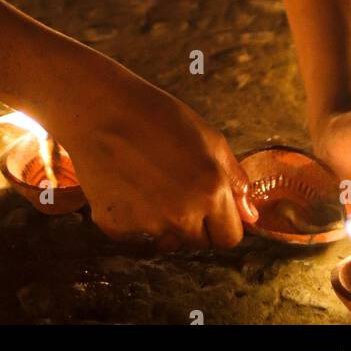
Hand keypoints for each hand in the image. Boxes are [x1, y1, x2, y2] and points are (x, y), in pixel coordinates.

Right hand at [56, 76, 256, 250]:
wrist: (99, 108)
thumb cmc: (156, 115)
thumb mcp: (208, 137)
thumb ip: (234, 179)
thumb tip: (251, 216)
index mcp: (211, 191)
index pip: (230, 237)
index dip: (221, 220)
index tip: (208, 203)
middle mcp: (182, 215)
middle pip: (199, 242)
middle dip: (194, 221)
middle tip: (173, 183)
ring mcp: (148, 225)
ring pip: (167, 240)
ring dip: (164, 222)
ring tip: (147, 180)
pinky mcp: (117, 228)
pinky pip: (135, 234)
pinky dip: (132, 216)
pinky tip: (124, 183)